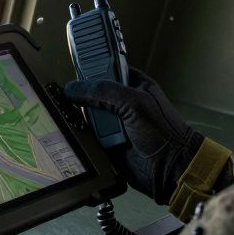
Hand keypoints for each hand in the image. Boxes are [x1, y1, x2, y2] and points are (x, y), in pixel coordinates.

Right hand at [64, 68, 203, 203]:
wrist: (168, 168)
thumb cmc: (162, 131)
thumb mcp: (134, 102)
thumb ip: (104, 91)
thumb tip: (73, 88)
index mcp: (133, 84)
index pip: (106, 68)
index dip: (90, 66)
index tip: (72, 66)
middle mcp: (121, 101)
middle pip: (92, 91)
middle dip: (80, 92)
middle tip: (65, 92)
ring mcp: (113, 122)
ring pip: (86, 113)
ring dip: (78, 114)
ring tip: (66, 111)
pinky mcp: (105, 142)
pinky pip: (86, 133)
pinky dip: (80, 133)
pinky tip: (72, 129)